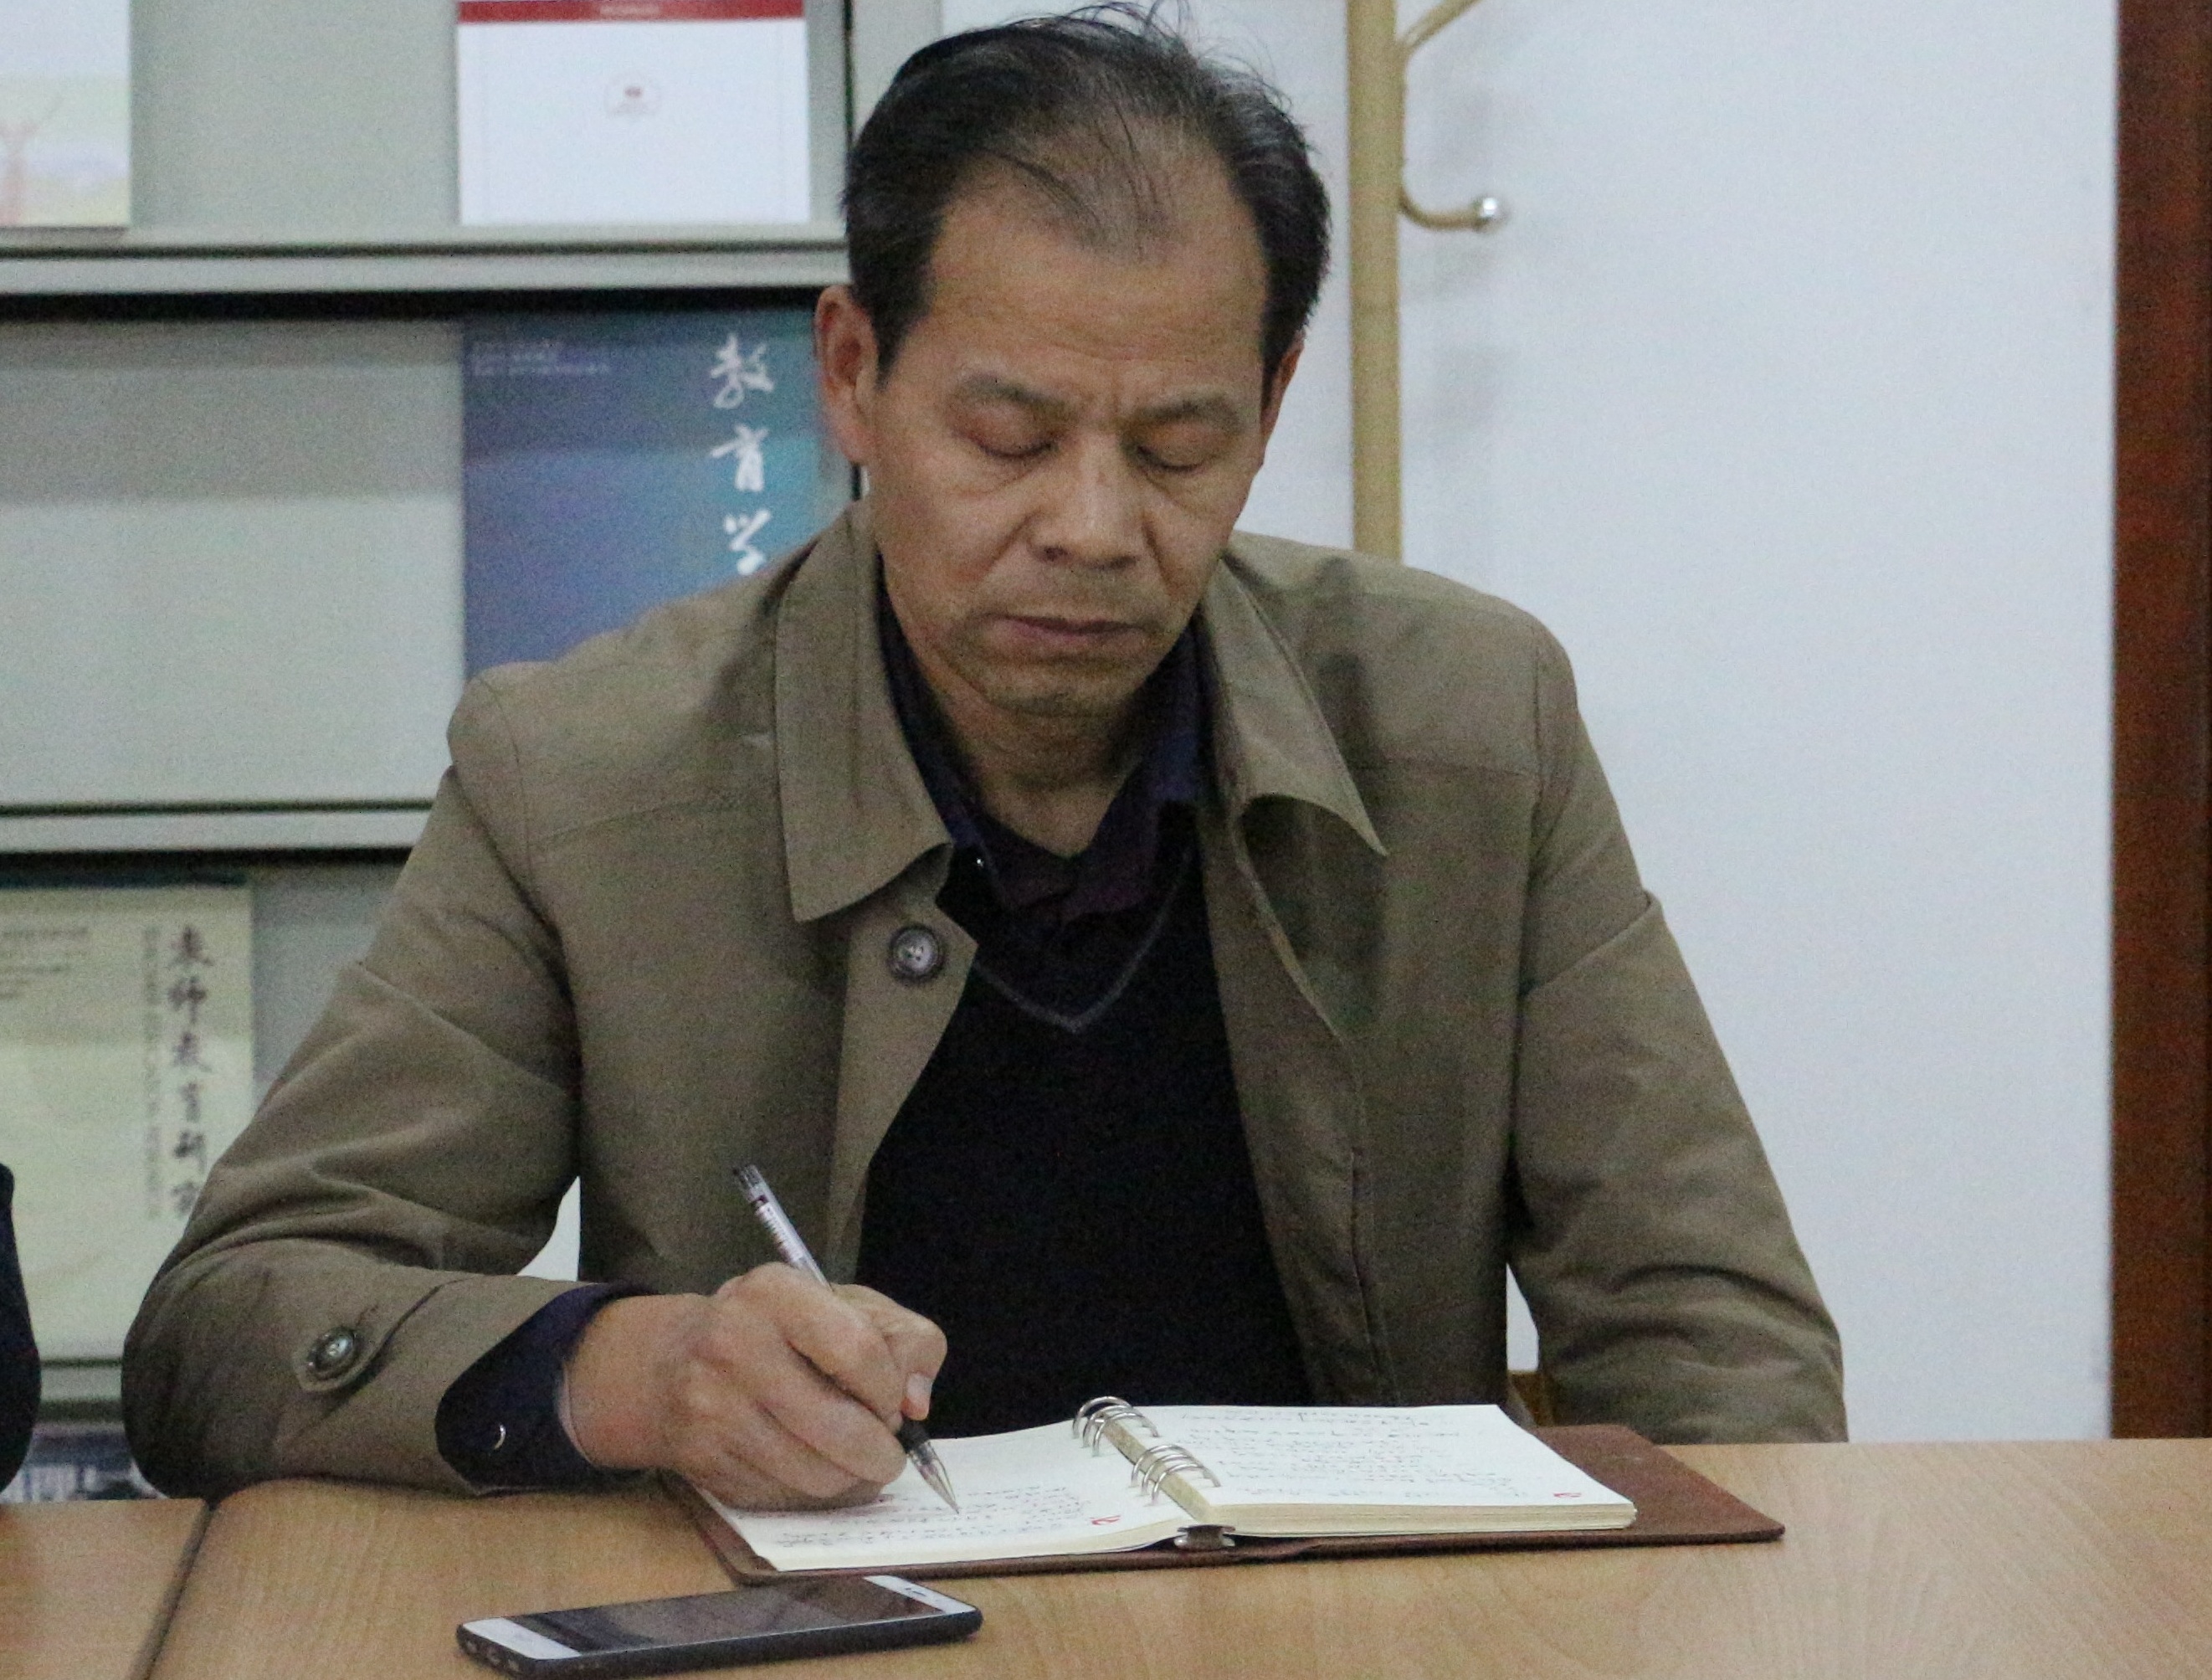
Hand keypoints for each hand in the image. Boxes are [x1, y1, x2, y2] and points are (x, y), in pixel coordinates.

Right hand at [560, 1264, 945, 1508]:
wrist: (668, 1362)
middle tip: (887, 1454)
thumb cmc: (777, 1331)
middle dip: (880, 1453)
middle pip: (838, 1425)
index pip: (858, 1350)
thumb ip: (904, 1340)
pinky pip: (781, 1497)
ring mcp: (712, 1408)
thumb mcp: (843, 1307)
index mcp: (775, 1293)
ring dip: (850, 1480)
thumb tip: (916, 1403)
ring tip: (855, 1463)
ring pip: (813, 1474)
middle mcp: (734, 1345)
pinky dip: (812, 1495)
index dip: (889, 1389)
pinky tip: (815, 1471)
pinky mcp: (702, 1461)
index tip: (892, 1404)